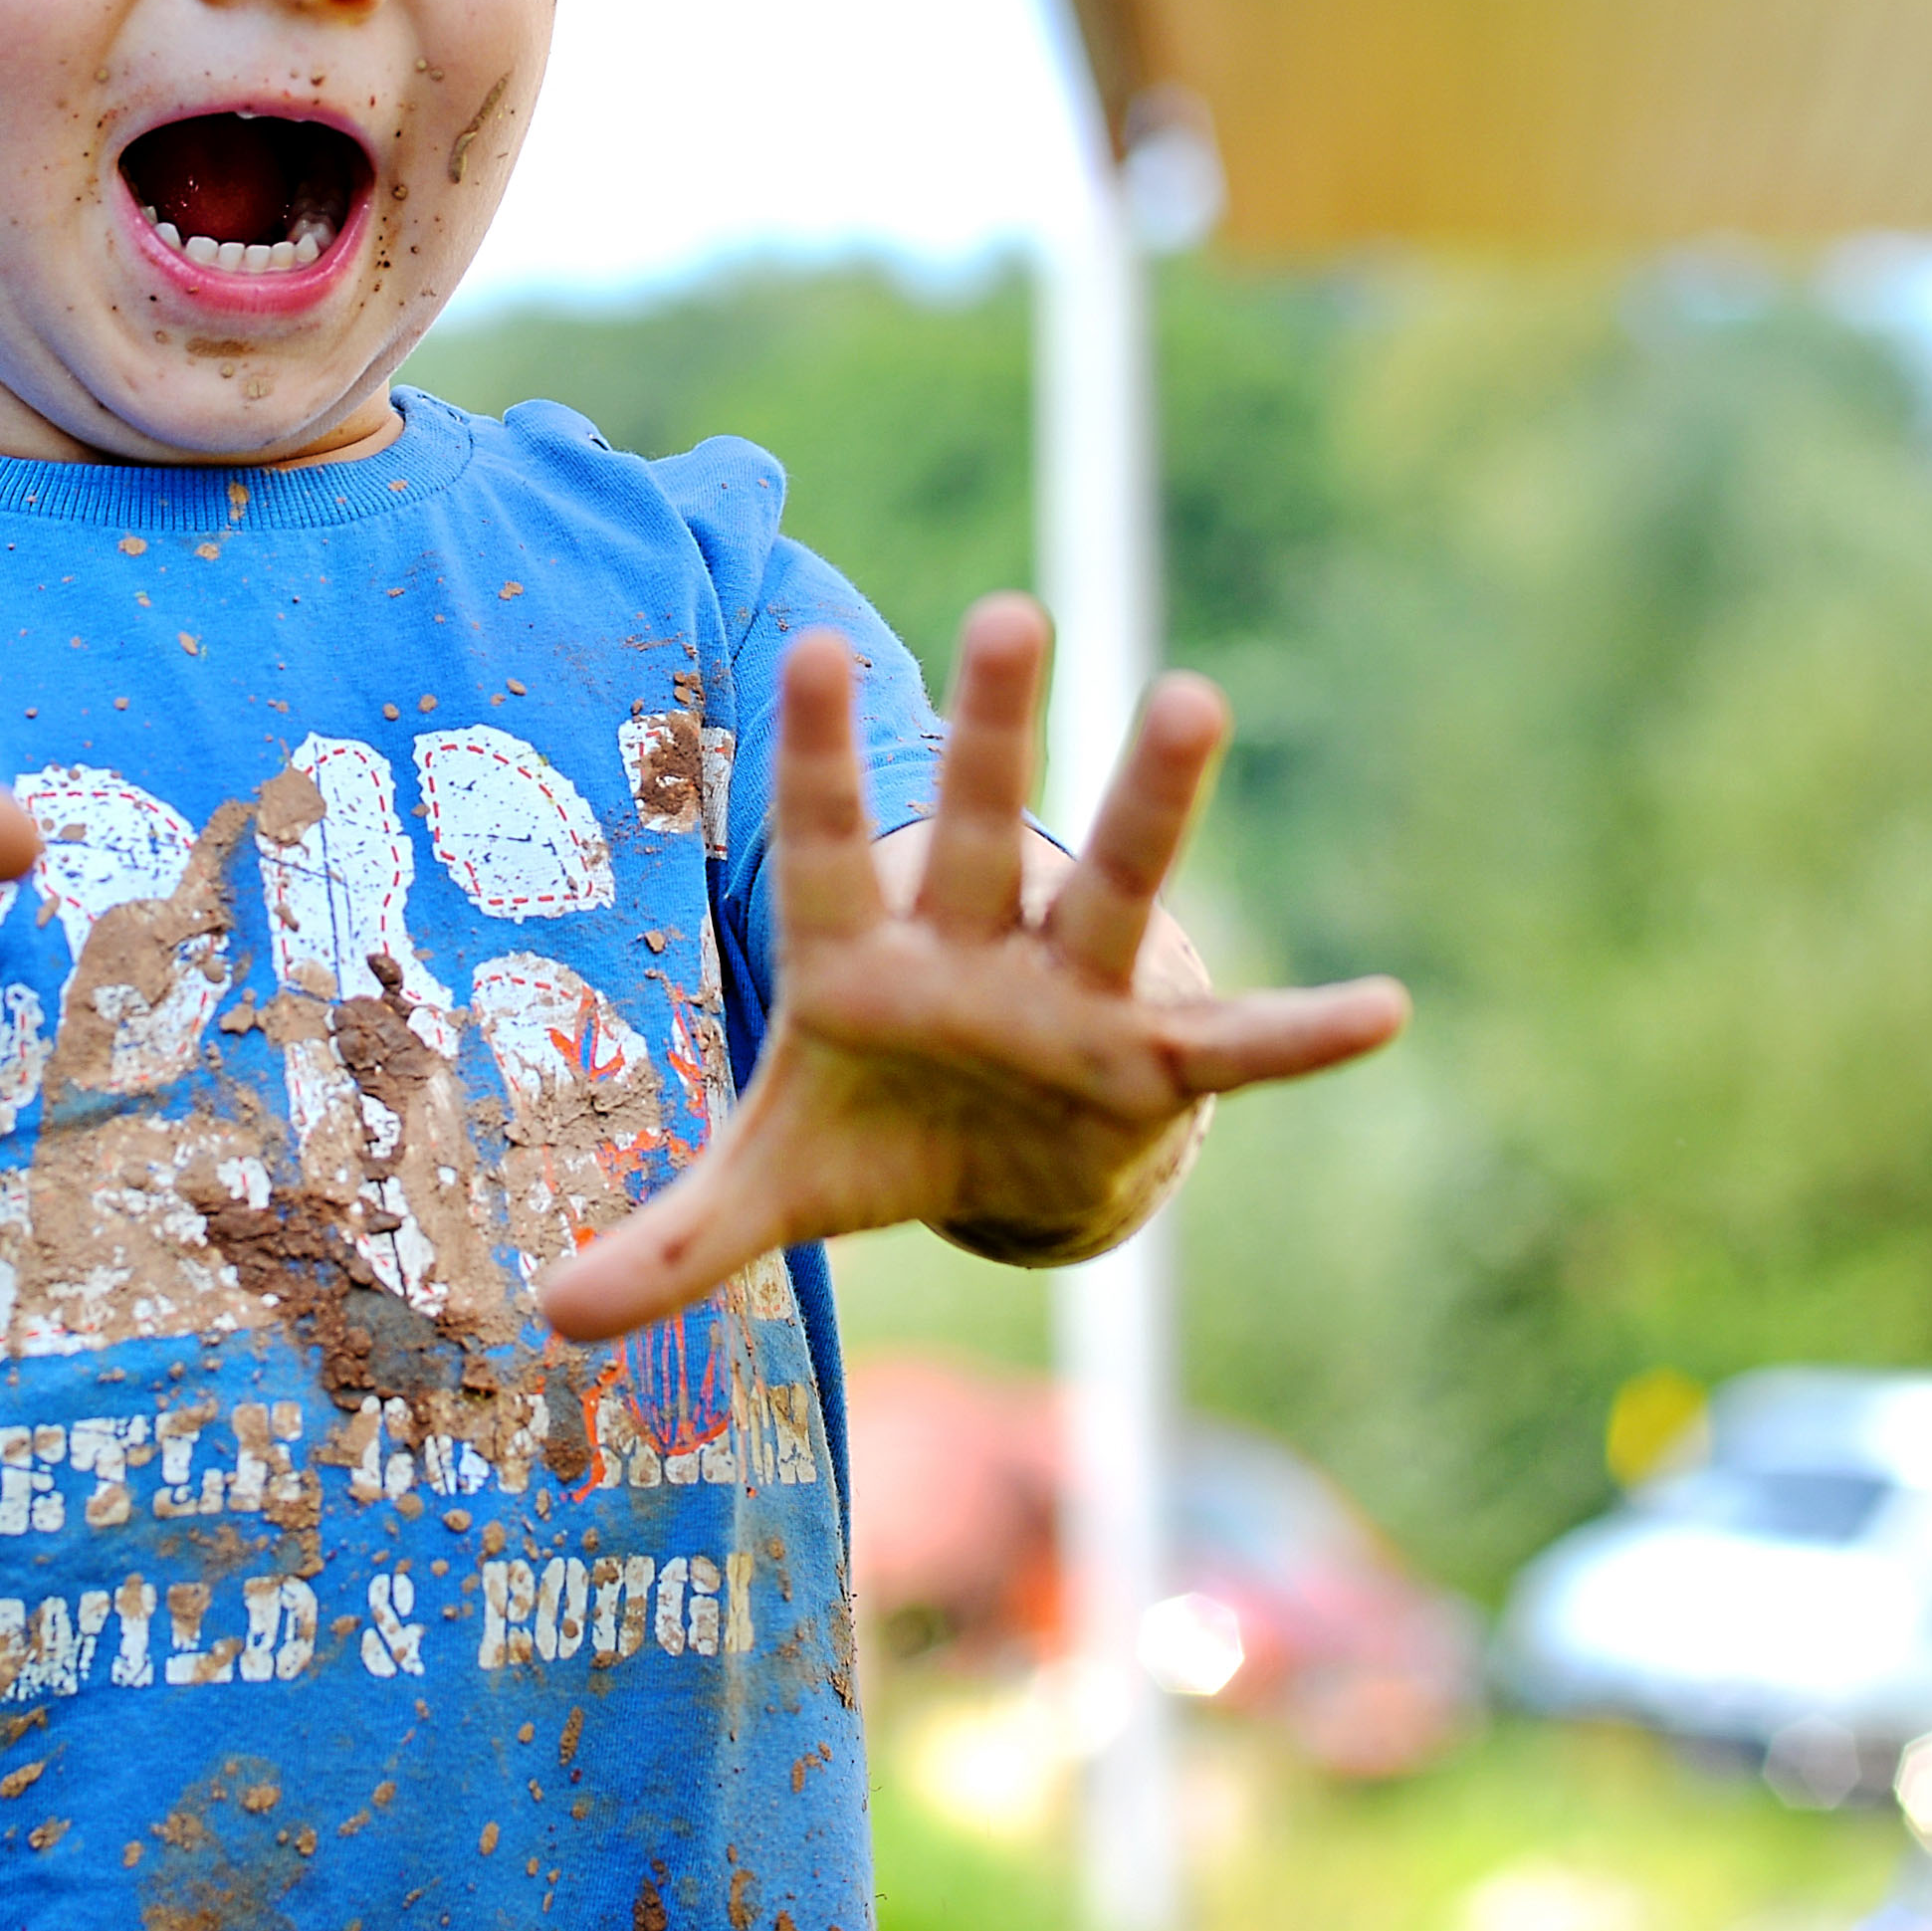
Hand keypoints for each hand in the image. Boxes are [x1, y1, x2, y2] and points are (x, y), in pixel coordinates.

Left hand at [534, 595, 1405, 1339]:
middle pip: (980, 831)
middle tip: (1010, 610)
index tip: (817, 648)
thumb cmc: (875, 1136)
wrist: (995, 1177)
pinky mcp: (1148, 1065)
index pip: (825, 844)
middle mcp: (968, 953)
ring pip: (1110, 888)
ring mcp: (1067, 999)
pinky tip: (1383, 1009)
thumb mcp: (770, 1192)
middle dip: (996, 733)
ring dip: (1151, 805)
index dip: (821, 756)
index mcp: (858, 963)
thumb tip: (548, 1320)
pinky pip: (1233, 1048)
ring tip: (1194, 695)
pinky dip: (1303, 1037)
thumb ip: (673, 1241)